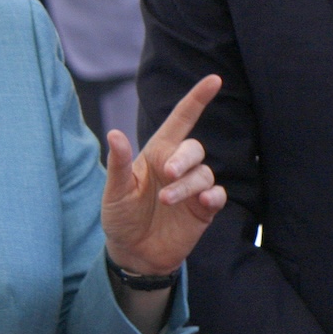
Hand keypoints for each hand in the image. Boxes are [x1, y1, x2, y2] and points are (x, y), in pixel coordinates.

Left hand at [102, 74, 226, 274]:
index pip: (182, 120)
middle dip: (185, 158)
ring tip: (166, 201)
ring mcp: (193, 187)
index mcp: (157, 154)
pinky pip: (218, 194)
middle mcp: (178, 166)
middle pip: (195, 148)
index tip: (214, 80)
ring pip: (204, 174)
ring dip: (188, 185)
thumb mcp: (114, 192)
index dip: (198, 99)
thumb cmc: (120, 218)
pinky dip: (213, 196)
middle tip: (168, 173)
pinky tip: (203, 203)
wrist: (133, 254)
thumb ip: (118, 164)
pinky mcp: (204, 208)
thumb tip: (115, 134)